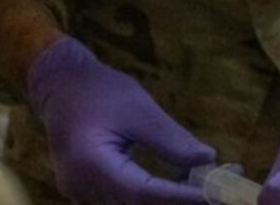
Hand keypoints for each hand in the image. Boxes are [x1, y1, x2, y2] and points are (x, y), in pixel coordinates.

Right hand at [27, 36, 214, 204]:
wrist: (60, 86)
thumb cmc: (99, 89)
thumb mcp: (139, 108)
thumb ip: (171, 139)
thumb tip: (208, 161)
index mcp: (90, 165)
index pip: (142, 194)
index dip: (181, 198)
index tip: (216, 193)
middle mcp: (82, 189)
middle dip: (181, 202)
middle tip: (219, 190)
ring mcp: (82, 196)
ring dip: (169, 201)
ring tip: (206, 187)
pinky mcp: (88, 194)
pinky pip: (124, 203)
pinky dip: (153, 199)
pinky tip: (181, 187)